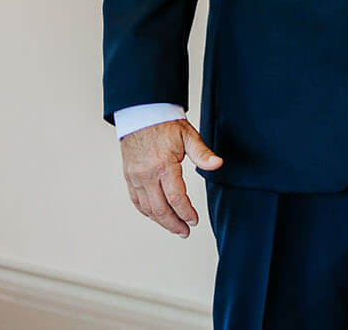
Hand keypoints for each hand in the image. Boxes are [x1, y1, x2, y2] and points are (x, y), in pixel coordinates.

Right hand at [119, 119, 221, 237]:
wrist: (141, 115)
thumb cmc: (165, 124)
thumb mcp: (189, 135)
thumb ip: (202, 153)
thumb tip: (218, 164)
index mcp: (164, 166)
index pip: (176, 198)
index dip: (186, 213)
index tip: (194, 221)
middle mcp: (146, 175)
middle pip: (160, 209)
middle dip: (174, 224)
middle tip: (185, 232)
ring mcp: (135, 177)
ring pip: (147, 208)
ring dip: (161, 221)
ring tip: (174, 227)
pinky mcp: (129, 177)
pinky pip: (137, 201)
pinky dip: (147, 212)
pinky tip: (157, 216)